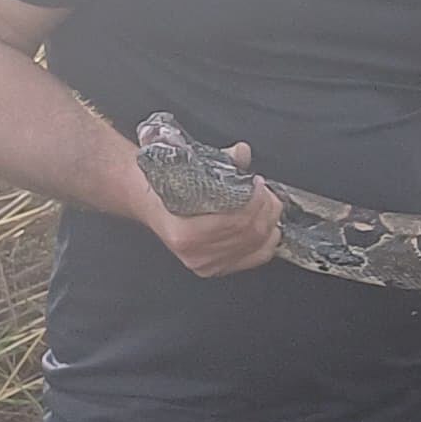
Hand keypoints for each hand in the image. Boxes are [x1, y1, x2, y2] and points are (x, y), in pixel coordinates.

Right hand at [141, 141, 289, 278]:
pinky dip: (266, 241)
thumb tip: (242, 153)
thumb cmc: (167, 187)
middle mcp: (195, 253)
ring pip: (256, 247)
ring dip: (270, 222)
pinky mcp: (215, 268)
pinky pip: (253, 258)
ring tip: (268, 204)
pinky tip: (267, 225)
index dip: (255, 200)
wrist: (150, 203)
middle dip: (267, 209)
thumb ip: (222, 161)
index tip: (258, 183)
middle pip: (250, 234)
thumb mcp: (192, 169)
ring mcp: (206, 264)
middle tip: (267, 192)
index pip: (236, 221)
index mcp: (185, 233)